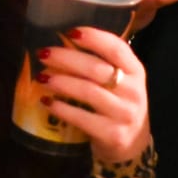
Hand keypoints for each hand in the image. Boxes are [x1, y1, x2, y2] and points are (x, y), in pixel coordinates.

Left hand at [35, 27, 149, 164]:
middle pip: (97, 68)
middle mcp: (134, 91)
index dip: (93, 37)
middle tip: (43, 54)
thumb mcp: (120, 82)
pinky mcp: (113, 135)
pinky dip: (61, 108)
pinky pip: (82, 118)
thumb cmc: (118, 105)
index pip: (117, 48)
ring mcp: (125, 114)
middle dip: (66, 58)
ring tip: (42, 77)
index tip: (69, 32)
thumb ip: (101, 64)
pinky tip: (47, 102)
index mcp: (136, 71)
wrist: (133, 145)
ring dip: (61, 82)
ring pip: (88, 91)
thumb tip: (62, 43)